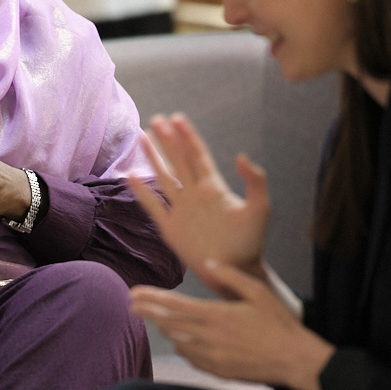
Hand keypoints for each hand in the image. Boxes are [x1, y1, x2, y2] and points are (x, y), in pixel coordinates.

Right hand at [127, 114, 268, 284]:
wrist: (234, 271)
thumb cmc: (250, 242)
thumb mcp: (260, 209)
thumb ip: (255, 182)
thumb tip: (241, 155)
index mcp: (214, 188)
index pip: (198, 155)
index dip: (188, 137)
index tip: (178, 118)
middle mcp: (195, 194)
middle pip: (178, 160)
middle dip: (168, 140)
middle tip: (156, 119)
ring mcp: (181, 209)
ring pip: (164, 177)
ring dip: (153, 157)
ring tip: (142, 137)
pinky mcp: (170, 227)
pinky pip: (152, 205)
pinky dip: (141, 191)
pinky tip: (131, 175)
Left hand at [130, 265, 332, 389]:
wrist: (296, 361)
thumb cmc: (280, 324)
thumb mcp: (259, 292)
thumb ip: (230, 276)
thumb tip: (208, 263)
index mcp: (217, 315)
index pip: (174, 305)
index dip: (150, 299)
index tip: (133, 294)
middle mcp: (210, 337)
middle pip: (169, 324)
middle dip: (148, 313)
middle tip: (132, 306)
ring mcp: (213, 357)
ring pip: (178, 342)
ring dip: (166, 330)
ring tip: (156, 320)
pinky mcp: (219, 372)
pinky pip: (192, 360)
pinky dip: (183, 349)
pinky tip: (181, 343)